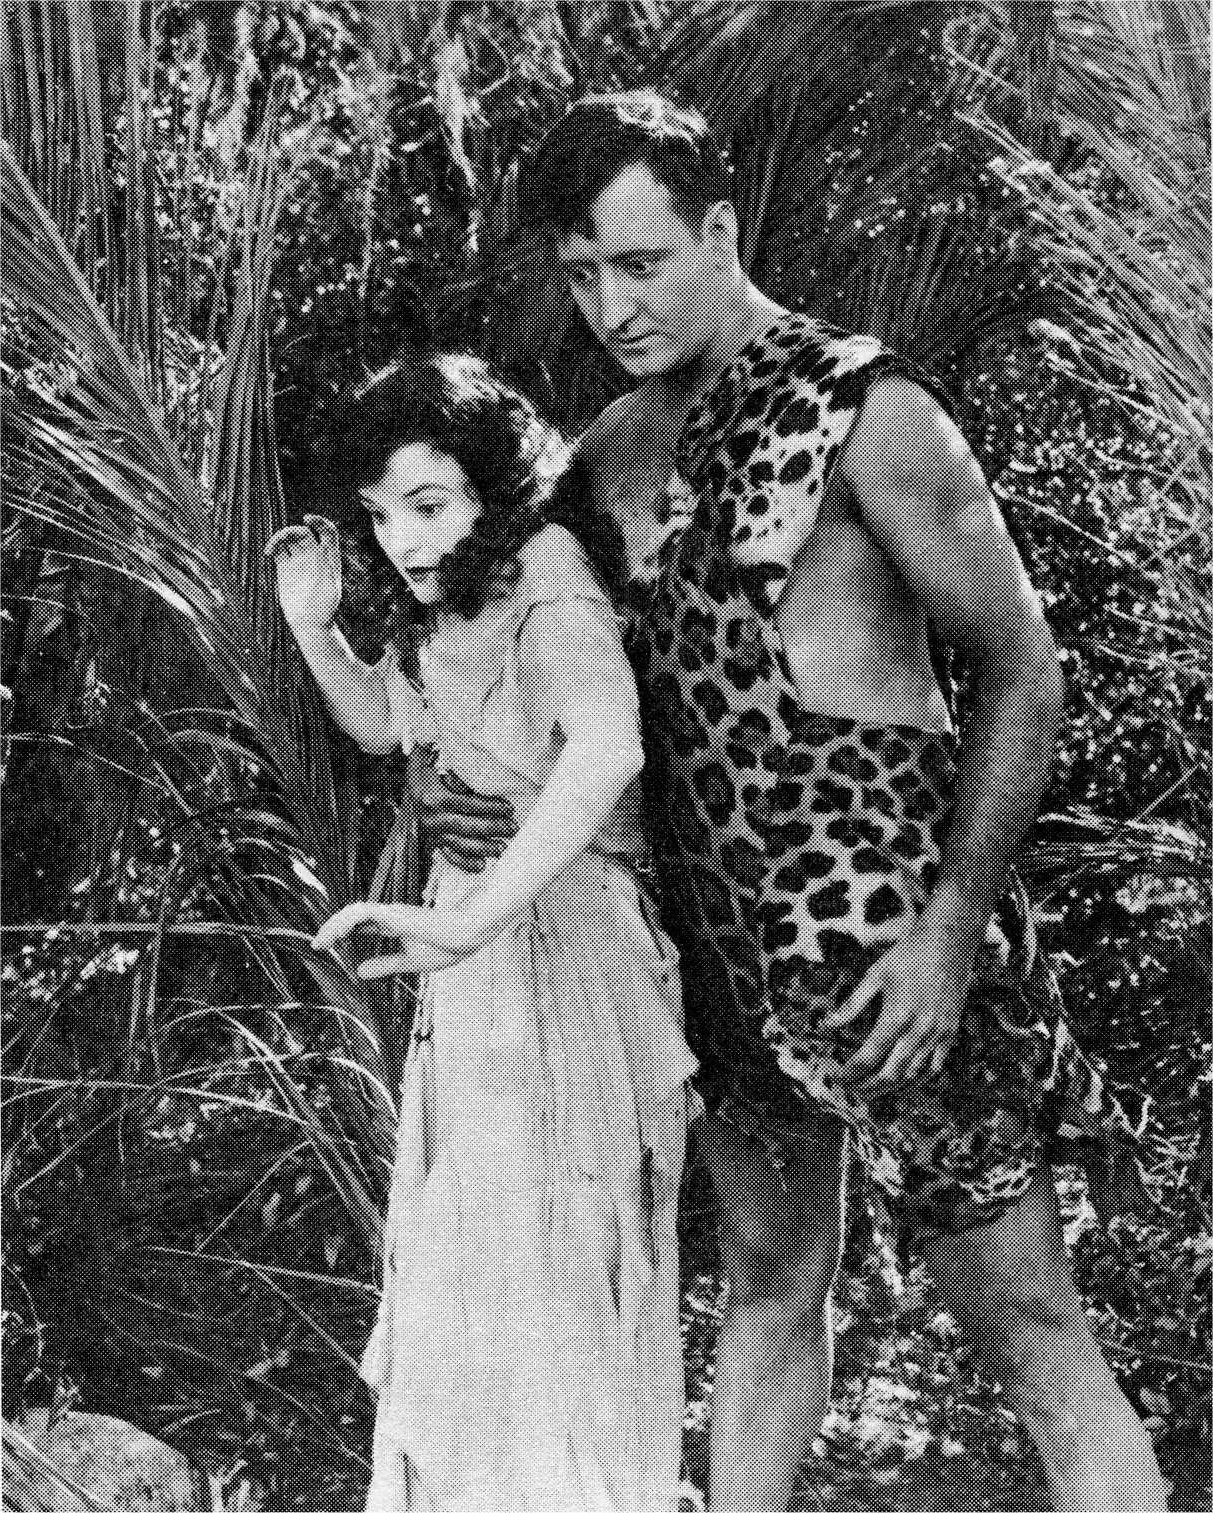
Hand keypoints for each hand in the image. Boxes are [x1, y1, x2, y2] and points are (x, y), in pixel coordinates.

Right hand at [266, 515, 342, 632]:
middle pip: (304, 532)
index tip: (308, 519)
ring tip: (272, 549)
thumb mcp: (331, 586)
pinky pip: (278, 551)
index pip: (328, 531)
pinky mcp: (285, 569)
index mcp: (330, 558)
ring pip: (290, 539)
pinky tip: (268, 553)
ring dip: (281, 537)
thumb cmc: (324, 609)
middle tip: (283, 538)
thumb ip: (326, 566)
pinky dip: (273, 547)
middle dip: (293, 530)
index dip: (320, 521)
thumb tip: (319, 547)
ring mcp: (299, 562)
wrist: (310, 624)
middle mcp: (315, 557)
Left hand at [312, 899, 487, 977]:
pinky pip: (359, 913)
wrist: (467, 934)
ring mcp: (391, 912)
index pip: (361, 924)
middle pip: (352, 916)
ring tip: (319, 942)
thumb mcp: (409, 961)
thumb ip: (384, 964)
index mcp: (394, 924)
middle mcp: (389, 915)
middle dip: (332, 928)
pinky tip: (332, 936)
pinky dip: (343, 922)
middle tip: (317, 944)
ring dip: (333, 925)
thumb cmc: (446, 944)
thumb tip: (359, 972)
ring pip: (352, 912)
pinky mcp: (392, 914)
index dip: (342, 932)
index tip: (325, 945)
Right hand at [406, 746, 516, 872]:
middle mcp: (432, 818)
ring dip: (485, 848)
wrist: (405, 795)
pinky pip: (450, 856)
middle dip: (493, 828)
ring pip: (461, 844)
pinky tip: (482, 866)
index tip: (508, 807)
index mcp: (432, 797)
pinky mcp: (434, 844)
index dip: (489, 806)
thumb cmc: (422, 772)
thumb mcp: (423, 756)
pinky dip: (465, 863)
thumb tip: (438, 720)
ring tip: (505, 847)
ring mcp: (433, 833)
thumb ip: (432, 743)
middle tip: (514, 828)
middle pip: (467, 826)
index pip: (466, 804)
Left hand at [820, 923, 973, 1096]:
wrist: (948, 943)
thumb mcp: (874, 975)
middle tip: (854, 1091)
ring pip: (914, 1075)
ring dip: (892, 1088)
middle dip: (869, 1087)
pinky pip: (936, 1066)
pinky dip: (919, 1078)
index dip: (852, 1072)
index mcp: (896, 1016)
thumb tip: (828, 1025)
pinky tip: (906, 1080)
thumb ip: (851, 1005)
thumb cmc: (909, 955)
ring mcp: (938, 1034)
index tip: (840, 1077)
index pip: (869, 1056)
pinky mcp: (950, 1032)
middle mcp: (918, 1030)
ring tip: (874, 1091)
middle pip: (891, 1073)